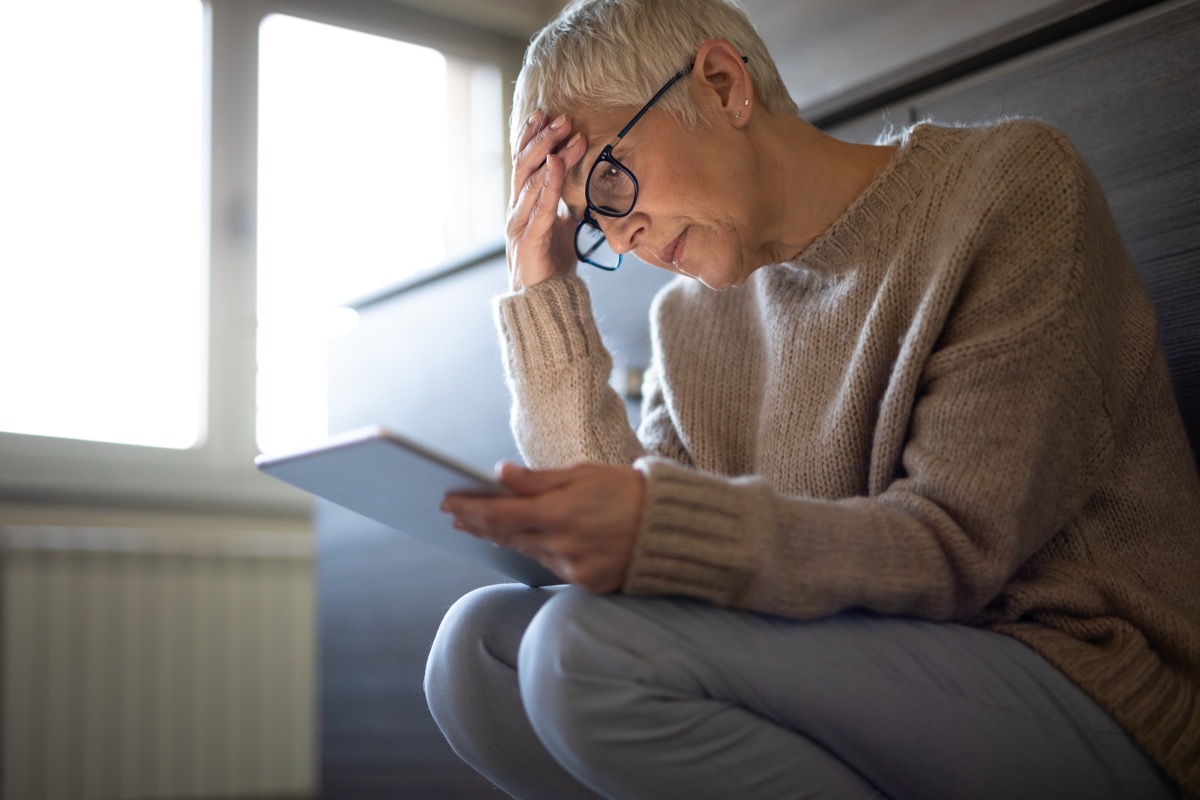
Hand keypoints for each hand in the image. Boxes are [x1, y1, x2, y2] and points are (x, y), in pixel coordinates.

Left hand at [441, 462, 643, 592]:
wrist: (674, 529)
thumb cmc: (628, 490)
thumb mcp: (584, 474)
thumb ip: (538, 479)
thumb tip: (498, 473)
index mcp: (560, 513)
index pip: (499, 514)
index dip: (469, 508)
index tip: (447, 502)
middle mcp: (563, 545)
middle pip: (506, 536)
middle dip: (477, 524)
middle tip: (453, 514)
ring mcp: (574, 569)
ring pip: (526, 552)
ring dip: (501, 538)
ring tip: (478, 526)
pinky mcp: (587, 584)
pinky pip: (551, 567)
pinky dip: (535, 551)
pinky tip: (521, 542)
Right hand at [507, 112, 589, 291]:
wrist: (546, 302)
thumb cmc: (553, 263)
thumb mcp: (563, 226)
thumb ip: (566, 204)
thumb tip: (586, 184)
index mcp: (522, 204)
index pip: (523, 163)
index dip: (531, 137)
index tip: (546, 114)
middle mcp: (516, 210)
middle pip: (524, 165)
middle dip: (542, 138)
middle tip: (562, 117)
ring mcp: (518, 225)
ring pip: (531, 180)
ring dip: (550, 153)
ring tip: (567, 133)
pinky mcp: (528, 241)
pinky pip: (539, 207)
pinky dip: (549, 183)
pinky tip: (557, 164)